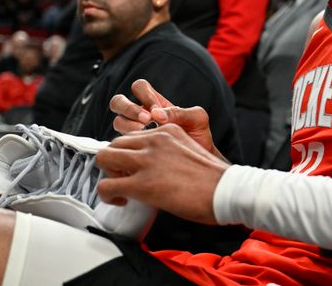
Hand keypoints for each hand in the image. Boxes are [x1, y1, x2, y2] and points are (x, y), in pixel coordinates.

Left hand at [95, 123, 228, 224]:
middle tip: (125, 178)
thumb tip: (156, 168)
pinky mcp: (142, 183)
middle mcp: (155, 140)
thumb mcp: (190, 151)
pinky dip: (107, 195)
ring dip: (109, 174)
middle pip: (115, 143)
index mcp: (168, 130)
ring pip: (105, 158)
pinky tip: (122, 200)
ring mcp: (147, 160)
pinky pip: (106, 185)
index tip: (135, 168)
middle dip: (115, 162)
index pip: (133, 135)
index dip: (129, 153)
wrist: (226, 190)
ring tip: (122, 188)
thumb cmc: (214, 179)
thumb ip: (170, 152)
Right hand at [110, 78, 220, 155]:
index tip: (157, 110)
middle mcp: (141, 115)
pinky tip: (142, 150)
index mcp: (155, 103)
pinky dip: (128, 144)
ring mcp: (134, 131)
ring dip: (129, 127)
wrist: (198, 163)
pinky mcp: (132, 149)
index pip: (139, 87)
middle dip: (130, 109)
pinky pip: (120, 143)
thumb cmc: (198, 137)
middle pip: (118, 101)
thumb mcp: (197, 119)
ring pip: (118, 121)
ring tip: (145, 136)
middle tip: (146, 121)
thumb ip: (180, 112)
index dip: (144, 95)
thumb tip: (157, 114)